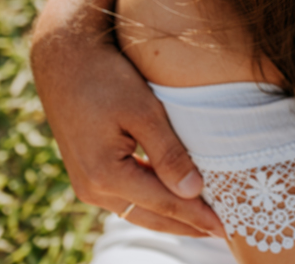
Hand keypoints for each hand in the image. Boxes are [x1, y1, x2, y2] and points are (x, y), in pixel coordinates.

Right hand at [30, 25, 224, 237]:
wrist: (64, 58)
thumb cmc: (106, 78)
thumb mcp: (143, 111)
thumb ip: (168, 153)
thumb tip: (194, 191)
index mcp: (105, 175)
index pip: (165, 205)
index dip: (199, 218)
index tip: (230, 229)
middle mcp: (92, 188)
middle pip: (151, 217)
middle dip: (188, 226)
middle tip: (226, 235)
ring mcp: (87, 183)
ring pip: (139, 211)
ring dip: (172, 218)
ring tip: (206, 223)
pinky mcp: (89, 172)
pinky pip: (128, 197)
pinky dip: (154, 202)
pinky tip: (176, 200)